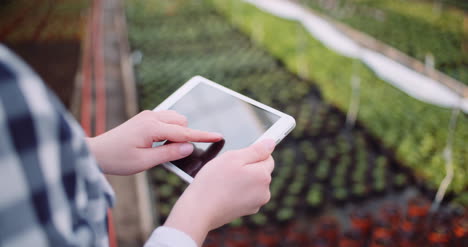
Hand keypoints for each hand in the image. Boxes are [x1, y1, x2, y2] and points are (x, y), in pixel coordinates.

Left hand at [86, 110, 221, 174]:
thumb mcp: (145, 161)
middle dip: (185, 136)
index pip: (184, 132)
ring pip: (175, 119)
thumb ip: (169, 153)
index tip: (218, 136)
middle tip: (172, 154)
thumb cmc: (118, 159)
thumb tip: (189, 147)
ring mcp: (148, 116)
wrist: (97, 152)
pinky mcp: (145, 118)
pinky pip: (166, 120)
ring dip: (177, 132)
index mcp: (152, 127)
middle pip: (182, 123)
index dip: (203, 136)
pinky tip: (158, 143)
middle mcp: (151, 117)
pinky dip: (169, 130)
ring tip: (162, 149)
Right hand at [164, 139, 274, 245]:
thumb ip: (255, 150)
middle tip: (227, 169)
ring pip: (252, 182)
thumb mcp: (233, 158)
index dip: (254, 153)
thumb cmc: (213, 182)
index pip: (268, 157)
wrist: (199, 211)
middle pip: (260, 171)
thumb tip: (271, 143)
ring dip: (241, 179)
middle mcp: (264, 191)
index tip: (241, 155)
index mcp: (263, 176)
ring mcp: (256, 203)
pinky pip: (245, 194)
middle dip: (246, 167)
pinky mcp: (246, 211)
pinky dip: (237, 191)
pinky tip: (223, 192)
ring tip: (223, 182)